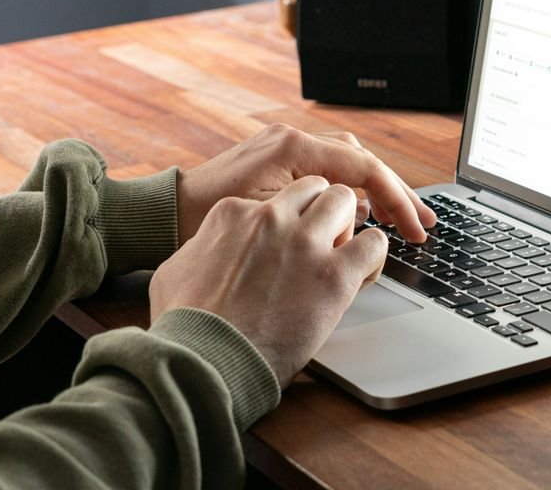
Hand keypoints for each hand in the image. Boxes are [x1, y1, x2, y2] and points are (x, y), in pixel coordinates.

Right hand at [149, 176, 387, 385]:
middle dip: (321, 212)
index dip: (288, 224)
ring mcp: (304, 242)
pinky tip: (360, 274)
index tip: (288, 247)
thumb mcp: (176, 271)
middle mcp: (270, 217)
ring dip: (347, 226)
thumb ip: (203, 248)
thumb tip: (210, 249)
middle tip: (320, 244)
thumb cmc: (186, 326)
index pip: (278, 198)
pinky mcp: (334, 274)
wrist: (204, 361)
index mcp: (233, 212)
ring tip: (340, 255)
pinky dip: (372, 256)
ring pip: (345, 201)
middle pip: (314, 188)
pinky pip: (374, 242)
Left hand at [176, 124, 434, 245]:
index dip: (396, 200)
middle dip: (397, 193)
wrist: (164, 214)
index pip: (363, 169)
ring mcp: (285, 148)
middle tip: (424, 223)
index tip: (415, 229)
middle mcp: (291, 140)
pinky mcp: (279, 162)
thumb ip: (315, 220)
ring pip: (348, 162)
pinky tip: (361, 214)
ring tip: (399, 219)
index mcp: (292, 149)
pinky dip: (350, 189)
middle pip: (362, 161)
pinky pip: (328, 170)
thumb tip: (362, 229)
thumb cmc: (204, 221)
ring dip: (376, 190)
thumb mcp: (265, 223)